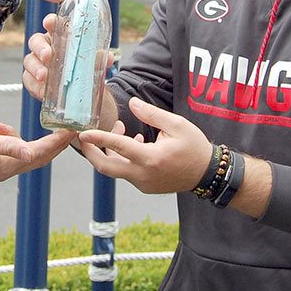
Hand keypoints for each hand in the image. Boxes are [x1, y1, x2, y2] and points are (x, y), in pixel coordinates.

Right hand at [0, 122, 73, 183]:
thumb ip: (5, 145)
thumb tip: (30, 151)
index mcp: (7, 166)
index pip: (41, 153)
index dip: (58, 141)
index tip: (73, 129)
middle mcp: (5, 170)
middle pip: (39, 157)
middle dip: (56, 143)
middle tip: (71, 129)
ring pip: (25, 154)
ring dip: (37, 141)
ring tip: (46, 126)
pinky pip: (8, 150)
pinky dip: (11, 138)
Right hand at [22, 13, 116, 128]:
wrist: (82, 93)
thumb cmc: (84, 70)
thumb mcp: (93, 63)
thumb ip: (98, 58)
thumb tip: (108, 57)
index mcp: (59, 37)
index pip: (52, 25)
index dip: (50, 22)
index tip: (50, 23)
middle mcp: (46, 48)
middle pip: (36, 41)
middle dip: (40, 48)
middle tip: (48, 56)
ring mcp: (37, 64)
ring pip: (29, 61)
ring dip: (36, 68)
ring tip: (44, 76)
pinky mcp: (33, 81)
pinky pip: (29, 81)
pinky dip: (35, 86)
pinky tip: (42, 91)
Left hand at [76, 97, 209, 194]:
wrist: (207, 175)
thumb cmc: (194, 147)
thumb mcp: (177, 124)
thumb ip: (152, 114)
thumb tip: (133, 103)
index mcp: (150, 158)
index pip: (117, 147)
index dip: (98, 138)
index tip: (83, 132)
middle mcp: (142, 175)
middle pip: (106, 167)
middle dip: (91, 151)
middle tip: (84, 136)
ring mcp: (142, 184)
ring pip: (115, 168)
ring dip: (111, 150)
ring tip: (122, 127)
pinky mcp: (144, 187)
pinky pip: (126, 172)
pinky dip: (123, 157)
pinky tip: (135, 141)